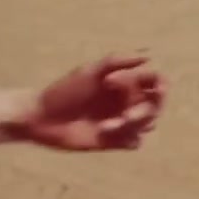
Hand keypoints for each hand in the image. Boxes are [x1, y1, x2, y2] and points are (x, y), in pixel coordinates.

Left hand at [13, 54, 164, 150]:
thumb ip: (118, 60)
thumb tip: (150, 55)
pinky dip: (129, 139)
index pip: (157, 81)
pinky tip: (107, 135)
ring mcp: (122, 122)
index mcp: (127, 83)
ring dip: (135, 126)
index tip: (142, 86)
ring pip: (148, 125)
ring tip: (107, 127)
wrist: (40, 117)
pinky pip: (136, 143)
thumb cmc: (64, 90)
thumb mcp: (90, 71)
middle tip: (126, 116)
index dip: (157, 84)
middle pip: (156, 106)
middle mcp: (128, 101)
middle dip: (146, 111)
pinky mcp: (114, 141)